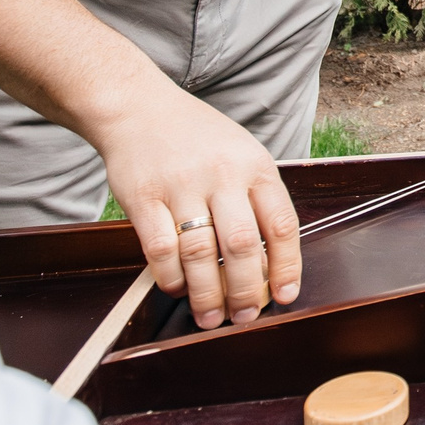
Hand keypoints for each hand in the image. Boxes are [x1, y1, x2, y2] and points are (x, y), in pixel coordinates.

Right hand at [94, 84, 301, 329]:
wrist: (137, 107)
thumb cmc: (195, 138)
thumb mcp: (241, 154)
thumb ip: (256, 198)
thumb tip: (270, 262)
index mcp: (255, 166)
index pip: (281, 224)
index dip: (287, 267)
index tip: (284, 296)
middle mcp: (222, 174)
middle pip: (242, 246)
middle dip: (246, 291)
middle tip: (243, 316)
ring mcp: (181, 185)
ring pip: (201, 255)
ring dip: (208, 295)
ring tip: (210, 317)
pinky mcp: (143, 196)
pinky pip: (160, 249)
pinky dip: (171, 277)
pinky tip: (177, 288)